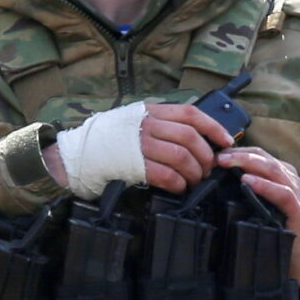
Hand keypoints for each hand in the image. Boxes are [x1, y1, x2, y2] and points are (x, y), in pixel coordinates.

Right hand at [44, 102, 234, 192]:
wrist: (73, 156)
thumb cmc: (105, 143)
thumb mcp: (134, 123)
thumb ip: (160, 125)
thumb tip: (195, 139)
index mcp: (150, 111)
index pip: (191, 113)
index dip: (213, 127)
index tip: (227, 141)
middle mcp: (147, 125)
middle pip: (191, 138)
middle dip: (205, 157)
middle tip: (206, 171)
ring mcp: (140, 145)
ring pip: (182, 157)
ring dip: (194, 173)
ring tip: (193, 182)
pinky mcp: (133, 166)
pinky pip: (166, 175)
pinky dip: (178, 183)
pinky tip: (178, 188)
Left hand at [220, 147, 299, 286]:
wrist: (299, 259)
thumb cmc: (275, 230)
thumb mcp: (259, 205)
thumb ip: (245, 191)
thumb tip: (215, 180)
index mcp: (282, 175)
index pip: (259, 154)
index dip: (237, 151)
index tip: (216, 154)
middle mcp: (291, 180)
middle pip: (264, 158)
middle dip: (239, 155)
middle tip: (218, 157)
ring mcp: (298, 195)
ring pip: (273, 170)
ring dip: (249, 164)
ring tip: (229, 164)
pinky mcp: (299, 213)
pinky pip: (283, 194)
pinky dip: (265, 186)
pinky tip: (248, 182)